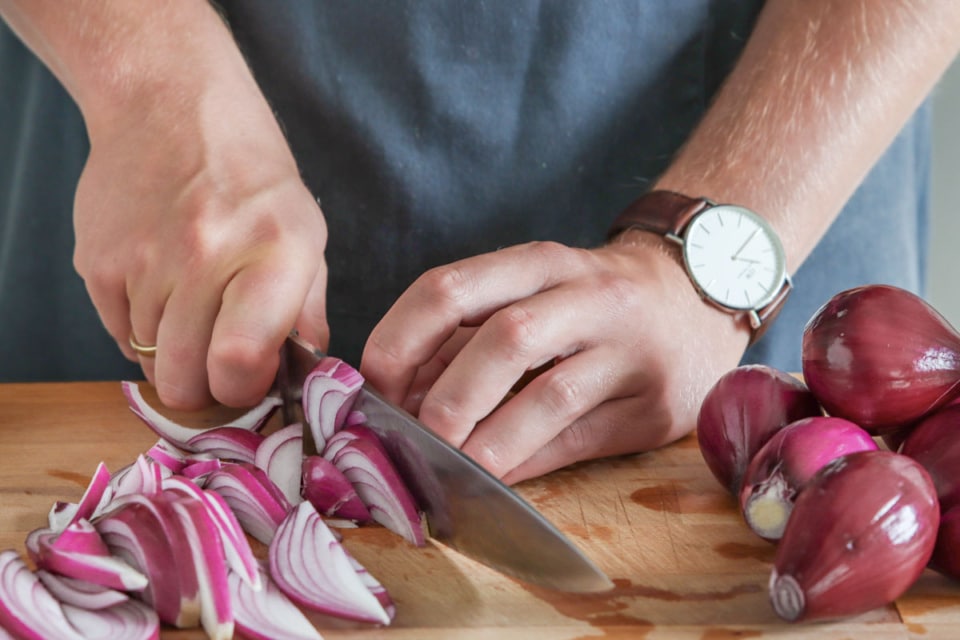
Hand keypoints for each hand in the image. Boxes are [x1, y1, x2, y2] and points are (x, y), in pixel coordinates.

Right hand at [73, 61, 328, 409]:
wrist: (171, 108)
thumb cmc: (252, 178)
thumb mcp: (306, 234)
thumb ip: (307, 311)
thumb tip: (303, 373)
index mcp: (272, 252)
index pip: (239, 360)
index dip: (244, 389)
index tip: (250, 378)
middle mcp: (204, 256)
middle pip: (184, 381)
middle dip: (205, 386)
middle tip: (219, 358)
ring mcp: (143, 261)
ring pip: (149, 362)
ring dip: (173, 353)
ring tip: (194, 306)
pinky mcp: (97, 262)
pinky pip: (117, 334)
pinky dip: (141, 328)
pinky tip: (163, 288)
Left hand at [360, 233, 749, 482]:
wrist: (699, 295)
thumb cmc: (594, 298)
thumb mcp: (536, 288)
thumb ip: (471, 331)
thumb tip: (400, 394)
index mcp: (541, 262)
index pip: (450, 288)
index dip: (399, 340)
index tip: (375, 387)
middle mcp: (587, 296)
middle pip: (503, 340)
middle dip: (447, 399)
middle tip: (413, 440)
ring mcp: (628, 351)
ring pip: (548, 396)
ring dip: (488, 442)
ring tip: (450, 469)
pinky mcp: (654, 406)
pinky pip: (578, 440)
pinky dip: (527, 463)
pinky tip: (496, 478)